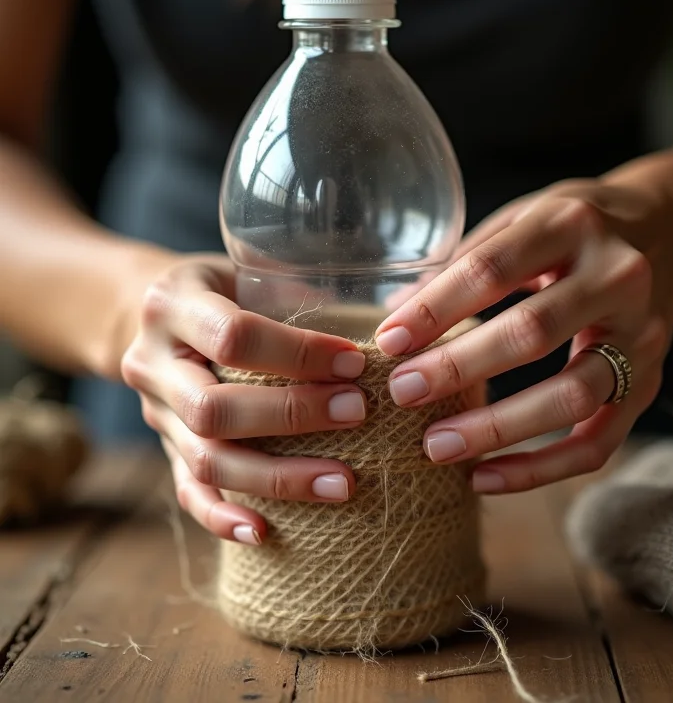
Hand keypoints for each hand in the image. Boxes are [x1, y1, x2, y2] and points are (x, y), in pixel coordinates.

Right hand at [121, 254, 366, 542]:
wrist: (149, 313)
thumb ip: (299, 292)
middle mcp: (152, 363)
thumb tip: (395, 314)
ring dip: (277, 478)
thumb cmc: (221, 288)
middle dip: (292, 417)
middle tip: (358, 414)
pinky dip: (224, 516)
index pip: (233, 337)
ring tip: (343, 484)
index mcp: (173, 305)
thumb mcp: (246, 269)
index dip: (298, 353)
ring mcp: (154, 412)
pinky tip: (265, 533)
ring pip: (205, 460)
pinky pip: (187, 491)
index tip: (356, 364)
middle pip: (214, 409)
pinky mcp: (163, 447)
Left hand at [374, 178, 672, 492]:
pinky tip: (485, 477)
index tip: (387, 340)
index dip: (436, 308)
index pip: (493, 268)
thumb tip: (395, 312)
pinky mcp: (651, 383)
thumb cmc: (576, 228)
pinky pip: (600, 441)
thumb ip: (465, 260)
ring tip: (435, 446)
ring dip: (498, 428)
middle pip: (533, 332)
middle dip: (459, 367)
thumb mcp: (524, 218)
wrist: (672, 233)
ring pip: (573, 395)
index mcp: (572, 224)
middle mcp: (617, 277)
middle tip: (402, 392)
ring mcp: (642, 335)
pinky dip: (541, 469)